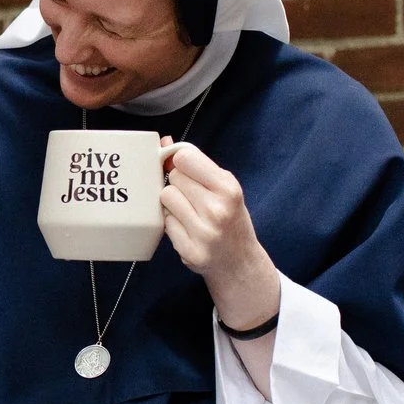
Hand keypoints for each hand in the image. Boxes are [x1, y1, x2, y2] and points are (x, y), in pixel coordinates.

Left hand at [158, 141, 281, 331]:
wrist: (239, 261)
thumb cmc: (230, 218)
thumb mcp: (223, 187)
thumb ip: (196, 164)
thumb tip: (164, 142)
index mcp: (229, 189)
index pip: (185, 158)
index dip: (181, 161)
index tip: (186, 169)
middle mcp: (217, 210)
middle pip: (174, 177)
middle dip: (179, 183)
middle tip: (192, 197)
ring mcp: (203, 233)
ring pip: (165, 198)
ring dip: (172, 203)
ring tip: (188, 211)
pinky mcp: (190, 251)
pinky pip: (165, 223)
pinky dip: (171, 223)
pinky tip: (187, 229)